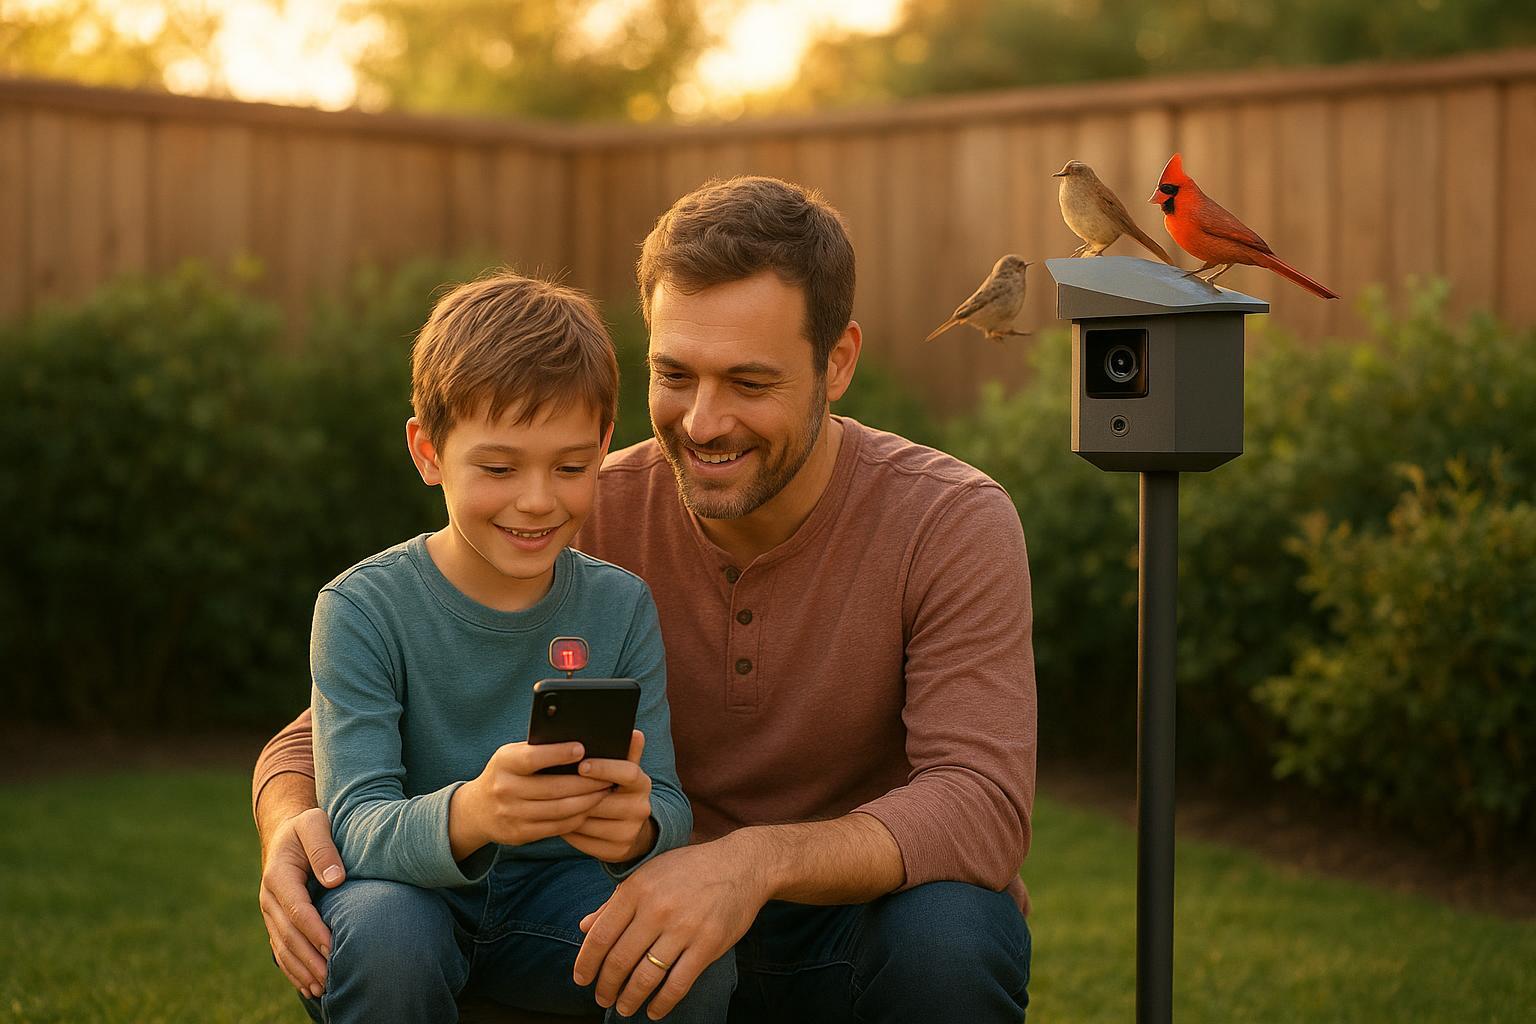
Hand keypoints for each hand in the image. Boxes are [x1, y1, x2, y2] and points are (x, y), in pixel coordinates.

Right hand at [258, 806, 345, 998]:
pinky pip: (281, 949)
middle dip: (309, 958)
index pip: (297, 909)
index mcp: (278, 875)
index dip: (314, 930)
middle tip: (331, 978)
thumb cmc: (306, 827)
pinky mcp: (275, 921)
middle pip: (288, 935)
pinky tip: (308, 986)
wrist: (286, 833)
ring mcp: (270, 912)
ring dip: (301, 970)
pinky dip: (293, 970)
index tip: (333, 947)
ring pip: (283, 947)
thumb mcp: (315, 824)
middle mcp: (269, 898)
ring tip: (322, 989)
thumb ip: (324, 848)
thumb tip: (335, 879)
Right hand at [452, 741, 613, 855]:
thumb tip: (580, 746)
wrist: (476, 810)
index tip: (582, 749)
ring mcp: (511, 814)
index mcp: (504, 763)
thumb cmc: (506, 774)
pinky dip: (576, 818)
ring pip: (559, 810)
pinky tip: (588, 810)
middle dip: (586, 783)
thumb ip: (538, 750)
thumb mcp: (512, 756)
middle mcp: (504, 789)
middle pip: (554, 788)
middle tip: (608, 777)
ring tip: (604, 793)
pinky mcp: (519, 834)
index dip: (558, 754)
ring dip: (587, 802)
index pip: (533, 758)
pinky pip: (556, 827)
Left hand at [563, 731, 654, 863]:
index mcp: (642, 784)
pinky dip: (568, 831)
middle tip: (552, 784)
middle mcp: (641, 809)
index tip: (582, 765)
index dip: (605, 768)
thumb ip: (627, 753)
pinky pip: (584, 841)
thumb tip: (635, 732)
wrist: (632, 829)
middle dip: (577, 793)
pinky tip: (557, 820)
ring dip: (567, 812)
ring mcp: (629, 832)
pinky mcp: (617, 851)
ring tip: (550, 801)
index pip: (628, 772)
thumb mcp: (624, 772)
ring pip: (589, 822)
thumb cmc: (619, 791)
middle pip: (603, 800)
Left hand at [573, 839, 768, 1019]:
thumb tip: (584, 927)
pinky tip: (654, 1010)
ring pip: (646, 976)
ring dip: (630, 998)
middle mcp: (656, 908)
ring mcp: (684, 928)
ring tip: (624, 1008)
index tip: (581, 980)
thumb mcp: (648, 873)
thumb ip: (615, 902)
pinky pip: (678, 984)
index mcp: (636, 888)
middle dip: (606, 986)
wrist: (742, 864)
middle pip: (619, 960)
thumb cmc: (690, 868)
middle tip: (602, 998)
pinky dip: (662, 1003)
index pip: (600, 935)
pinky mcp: (708, 944)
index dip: (586, 963)